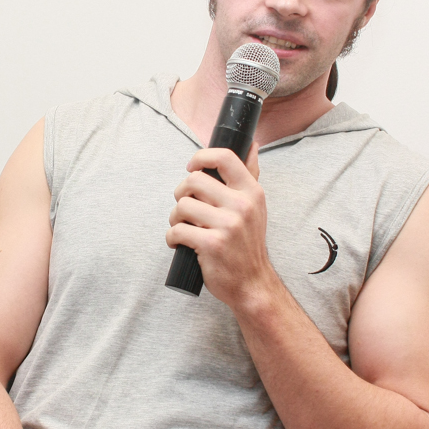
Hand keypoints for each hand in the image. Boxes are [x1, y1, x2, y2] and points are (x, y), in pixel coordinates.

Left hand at [166, 143, 280, 307]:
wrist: (252, 283)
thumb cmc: (248, 243)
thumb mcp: (256, 207)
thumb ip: (251, 175)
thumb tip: (252, 145)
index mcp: (252, 191)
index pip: (224, 157)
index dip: (201, 157)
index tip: (191, 168)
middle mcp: (242, 206)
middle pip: (193, 181)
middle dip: (181, 194)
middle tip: (184, 207)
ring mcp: (228, 225)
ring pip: (182, 206)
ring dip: (175, 218)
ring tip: (183, 227)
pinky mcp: (212, 244)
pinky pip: (177, 231)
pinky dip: (172, 238)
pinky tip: (180, 243)